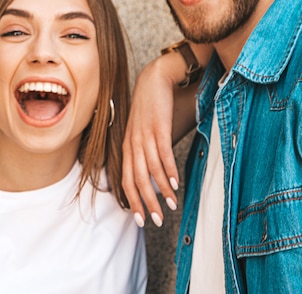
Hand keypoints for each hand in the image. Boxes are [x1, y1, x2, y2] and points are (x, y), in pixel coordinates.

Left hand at [123, 51, 197, 226]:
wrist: (154, 79)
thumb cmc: (150, 108)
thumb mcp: (142, 130)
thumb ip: (144, 150)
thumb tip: (152, 174)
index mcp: (128, 146)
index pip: (126, 179)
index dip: (133, 201)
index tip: (141, 219)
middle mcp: (133, 143)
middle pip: (137, 179)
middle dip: (146, 202)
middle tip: (156, 220)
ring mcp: (145, 135)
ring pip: (150, 169)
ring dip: (161, 191)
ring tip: (171, 205)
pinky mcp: (159, 127)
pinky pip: (163, 153)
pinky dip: (168, 170)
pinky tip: (175, 183)